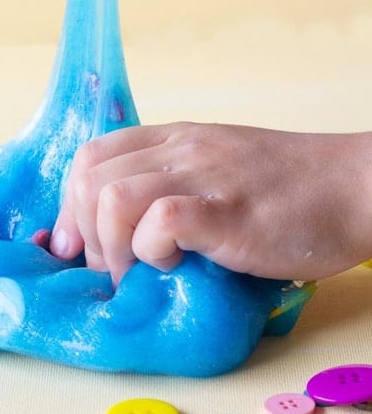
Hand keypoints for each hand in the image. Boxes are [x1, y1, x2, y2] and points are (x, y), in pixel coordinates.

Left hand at [49, 122, 371, 283]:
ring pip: (112, 197)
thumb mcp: (218, 172)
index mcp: (174, 140)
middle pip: (89, 178)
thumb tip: (119, 238)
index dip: (71, 206)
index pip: (90, 156)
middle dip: (85, 234)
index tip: (77, 247)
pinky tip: (178, 266)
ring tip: (141, 273)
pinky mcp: (227, 211)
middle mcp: (181, 149)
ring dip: (113, 248)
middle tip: (112, 271)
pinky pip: (160, 221)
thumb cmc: (291, 192)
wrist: (355, 187)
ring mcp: (203, 176)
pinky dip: (153, 252)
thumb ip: (172, 189)